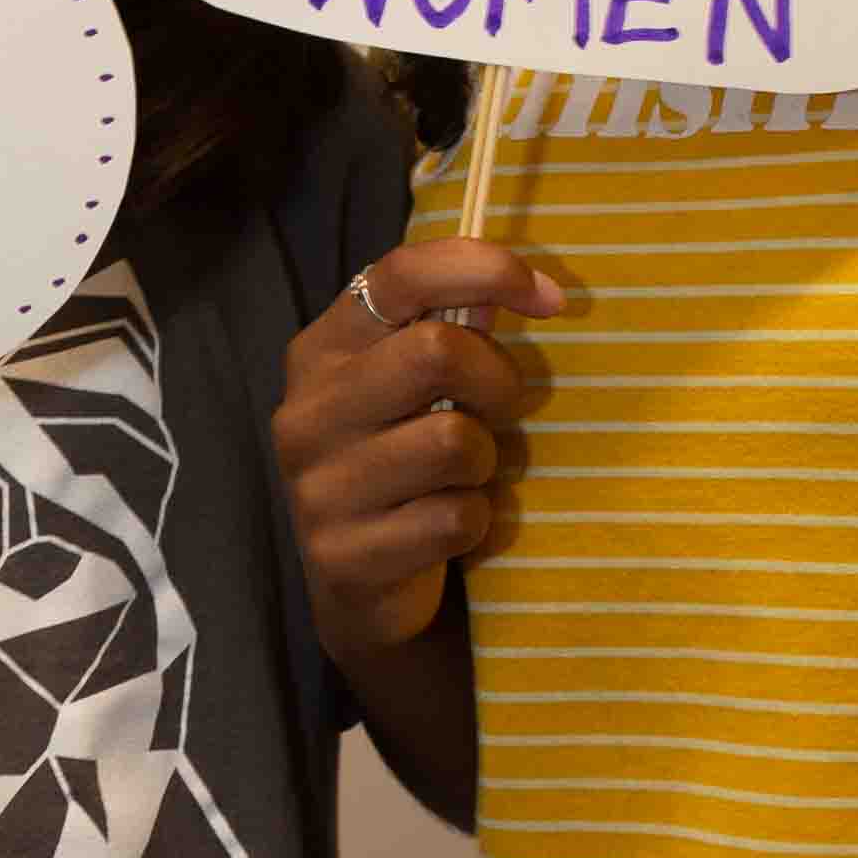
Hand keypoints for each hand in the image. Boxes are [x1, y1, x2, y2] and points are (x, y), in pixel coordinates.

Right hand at [273, 240, 561, 669]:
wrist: (360, 588)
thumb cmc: (402, 466)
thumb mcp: (411, 389)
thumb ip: (447, 331)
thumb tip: (526, 286)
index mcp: (323, 351)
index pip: (402, 274)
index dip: (487, 269)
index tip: (551, 300)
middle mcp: (306, 410)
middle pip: (436, 352)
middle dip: (497, 381)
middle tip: (502, 411)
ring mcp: (317, 485)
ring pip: (452, 441)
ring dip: (484, 463)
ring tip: (462, 478)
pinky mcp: (343, 554)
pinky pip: (454, 518)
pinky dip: (475, 523)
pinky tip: (447, 529)